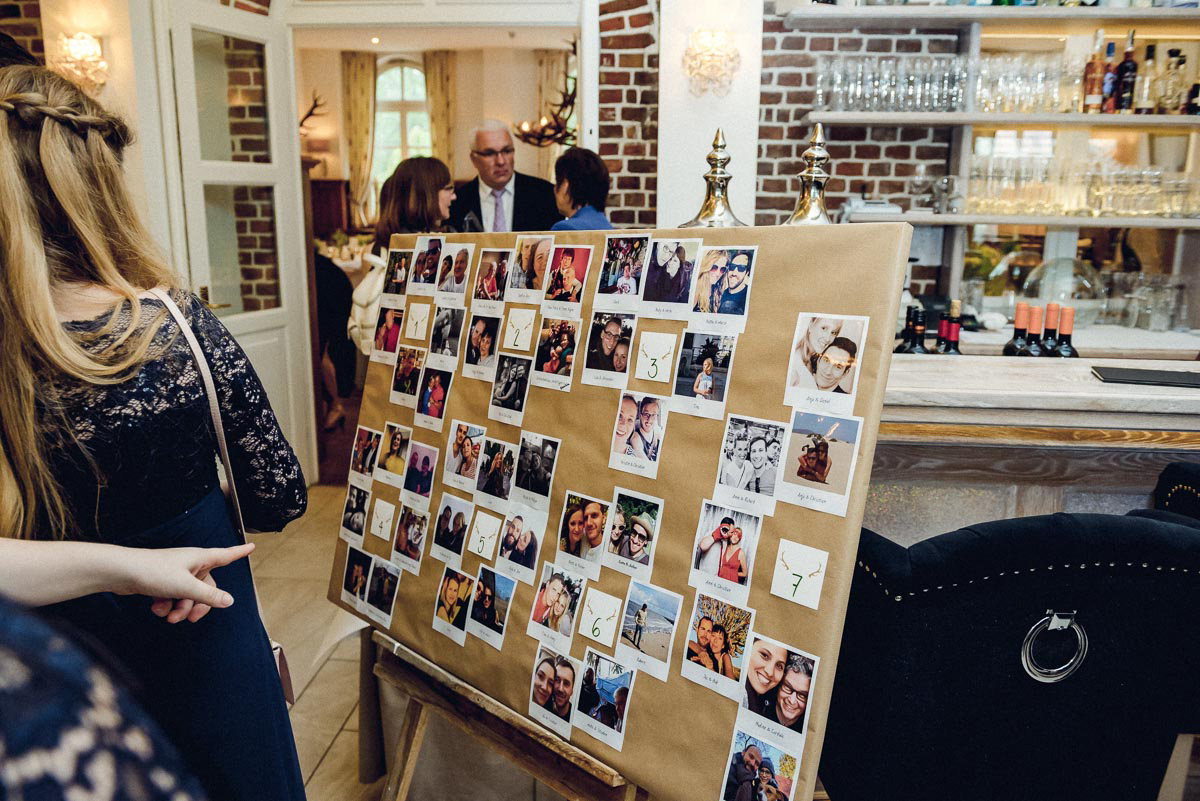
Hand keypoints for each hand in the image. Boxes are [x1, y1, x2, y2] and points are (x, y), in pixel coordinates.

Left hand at [114, 543, 254, 623]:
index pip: (226, 555)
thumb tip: (230, 601)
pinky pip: (174, 596)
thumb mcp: (186, 587)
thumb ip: (209, 596)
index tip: (252, 546)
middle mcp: (191, 564)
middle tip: (191, 619)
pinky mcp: (163, 581)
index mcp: (200, 559)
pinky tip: (156, 608)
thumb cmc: (154, 572)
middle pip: (207, 587)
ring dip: (180, 609)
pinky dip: (167, 605)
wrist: (122, 572)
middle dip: (198, 605)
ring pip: (188, 595)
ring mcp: (176, 573)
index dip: (240, 552)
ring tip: (169, 616)